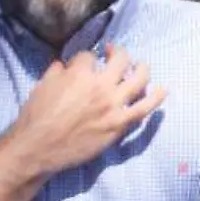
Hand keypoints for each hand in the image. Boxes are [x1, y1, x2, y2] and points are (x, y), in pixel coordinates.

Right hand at [8, 45, 164, 178]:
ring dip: (142, 69)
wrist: (39, 147)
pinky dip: (156, 98)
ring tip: (142, 66)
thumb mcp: (42, 85)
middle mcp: (101, 86)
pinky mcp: (120, 124)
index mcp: (80, 74)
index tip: (86, 64)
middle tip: (115, 55)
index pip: (90, 55)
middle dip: (118, 53)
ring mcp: (113, 106)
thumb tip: (66, 65)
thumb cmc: (36, 117)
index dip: (88, 58)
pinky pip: (144, 108)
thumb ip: (58, 71)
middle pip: (121, 59)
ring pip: (139, 79)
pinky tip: (163, 90)